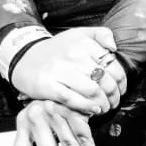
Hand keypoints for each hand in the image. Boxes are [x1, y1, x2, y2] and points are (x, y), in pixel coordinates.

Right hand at [9, 26, 124, 114]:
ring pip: (92, 92)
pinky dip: (87, 108)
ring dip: (103, 104)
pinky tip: (92, 110)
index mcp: (83, 42)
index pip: (113, 66)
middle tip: (113, 102)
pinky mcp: (47, 85)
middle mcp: (72, 54)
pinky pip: (73, 100)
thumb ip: (100, 34)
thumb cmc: (56, 50)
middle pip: (105, 81)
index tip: (120, 89)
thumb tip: (114, 47)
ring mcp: (59, 70)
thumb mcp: (77, 34)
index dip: (121, 81)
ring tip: (103, 108)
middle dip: (113, 96)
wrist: (24, 58)